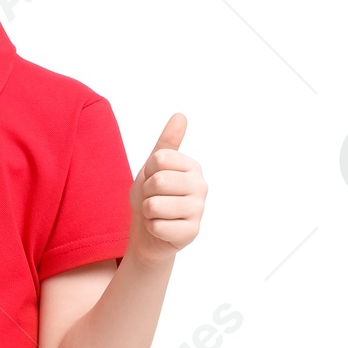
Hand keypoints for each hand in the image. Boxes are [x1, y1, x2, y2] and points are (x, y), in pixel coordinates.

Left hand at [128, 111, 206, 263]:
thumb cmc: (152, 195)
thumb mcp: (154, 166)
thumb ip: (167, 142)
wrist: (149, 232)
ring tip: (157, 213)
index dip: (147, 172)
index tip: (153, 180)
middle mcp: (201, 186)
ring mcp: (199, 210)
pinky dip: (152, 228)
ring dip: (148, 212)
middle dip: (146, 193)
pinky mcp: (192, 232)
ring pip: (154, 205)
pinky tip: (161, 228)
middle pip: (157, 181)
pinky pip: (157, 226)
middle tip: (153, 199)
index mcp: (192, 166)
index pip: (159, 159)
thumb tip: (180, 115)